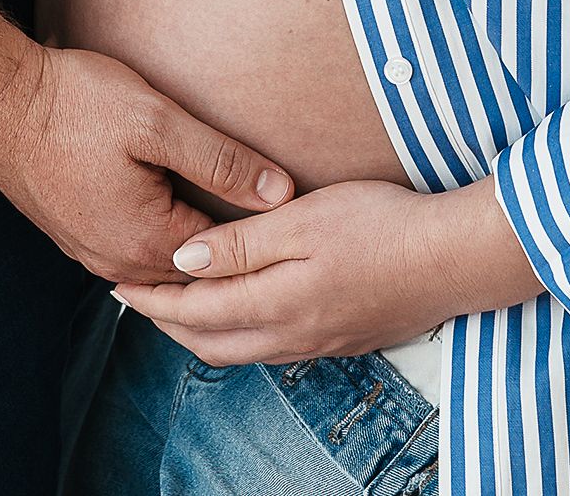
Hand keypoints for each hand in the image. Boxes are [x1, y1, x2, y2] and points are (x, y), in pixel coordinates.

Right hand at [0, 42, 294, 286]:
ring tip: (226, 214)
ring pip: (161, 263)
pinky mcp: (74, 234)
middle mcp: (118, 262)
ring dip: (193, 245)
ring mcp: (91, 252)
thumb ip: (222, 160)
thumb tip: (281, 192)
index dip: (259, 232)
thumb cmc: (75, 104)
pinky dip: (159, 238)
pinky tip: (172, 208)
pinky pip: (130, 251)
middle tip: (267, 219)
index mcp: (146, 242)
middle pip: (193, 270)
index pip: (225, 258)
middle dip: (229, 249)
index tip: (288, 208)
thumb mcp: (158, 121)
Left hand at [112, 175, 540, 364]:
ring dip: (197, 329)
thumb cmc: (379, 225)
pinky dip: (233, 332)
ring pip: (237, 350)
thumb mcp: (302, 220)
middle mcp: (290, 336)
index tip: (116, 281)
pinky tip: (236, 309)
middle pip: (207, 341)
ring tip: (172, 301)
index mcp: (275, 305)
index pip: (193, 311)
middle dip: (164, 320)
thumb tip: (181, 261)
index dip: (151, 298)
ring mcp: (316, 343)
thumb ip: (240, 245)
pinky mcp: (338, 338)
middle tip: (132, 293)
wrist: (453, 259)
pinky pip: (267, 348)